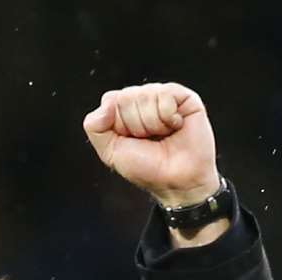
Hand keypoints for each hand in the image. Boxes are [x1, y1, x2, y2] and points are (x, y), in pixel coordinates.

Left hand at [82, 83, 220, 207]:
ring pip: (146, 95)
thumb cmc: (148, 169)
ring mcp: (165, 98)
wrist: (177, 182)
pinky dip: (168, 116)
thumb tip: (107, 103)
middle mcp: (144, 100)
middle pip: (127, 97)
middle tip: (151, 141)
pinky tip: (176, 127)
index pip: (111, 100)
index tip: (132, 141)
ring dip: (153, 124)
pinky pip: (166, 94)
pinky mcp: (185, 98)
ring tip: (164, 136)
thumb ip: (95, 127)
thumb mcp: (111, 152)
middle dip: (136, 125)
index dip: (119, 124)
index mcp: (125, 110)